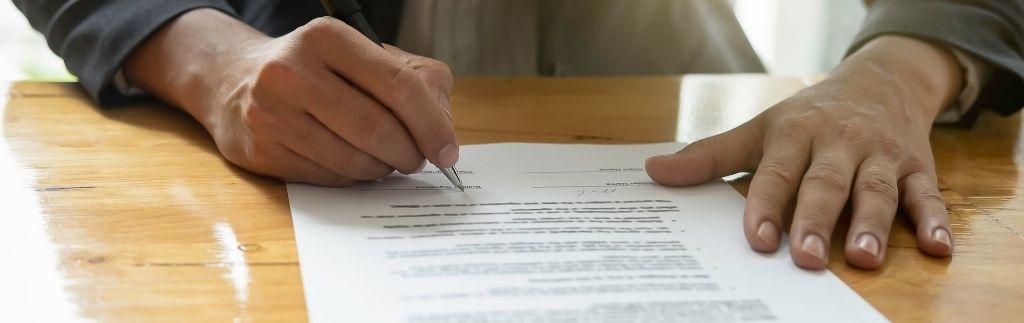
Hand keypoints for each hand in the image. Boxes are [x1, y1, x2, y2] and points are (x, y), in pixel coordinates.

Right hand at [125, 9, 457, 185]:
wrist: (235, 81)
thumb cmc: (316, 70)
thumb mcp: (365, 56)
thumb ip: (417, 81)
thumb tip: (443, 128)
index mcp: (327, 37)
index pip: (399, 86)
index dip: (432, 126)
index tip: (447, 150)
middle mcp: (292, 70)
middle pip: (377, 129)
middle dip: (410, 153)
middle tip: (418, 159)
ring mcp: (271, 113)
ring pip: (354, 159)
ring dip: (383, 169)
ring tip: (386, 159)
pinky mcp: (261, 150)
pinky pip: (328, 177)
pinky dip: (353, 177)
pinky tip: (353, 162)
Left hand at [645, 36, 962, 269]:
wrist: (879, 80)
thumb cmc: (809, 115)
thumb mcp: (759, 128)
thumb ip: (710, 155)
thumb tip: (653, 172)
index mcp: (795, 134)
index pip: (777, 173)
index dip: (765, 207)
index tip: (755, 240)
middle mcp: (839, 143)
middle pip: (827, 185)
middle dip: (815, 221)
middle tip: (803, 258)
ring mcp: (880, 155)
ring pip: (878, 191)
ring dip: (873, 225)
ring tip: (863, 258)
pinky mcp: (917, 166)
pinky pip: (928, 194)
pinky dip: (935, 220)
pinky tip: (937, 248)